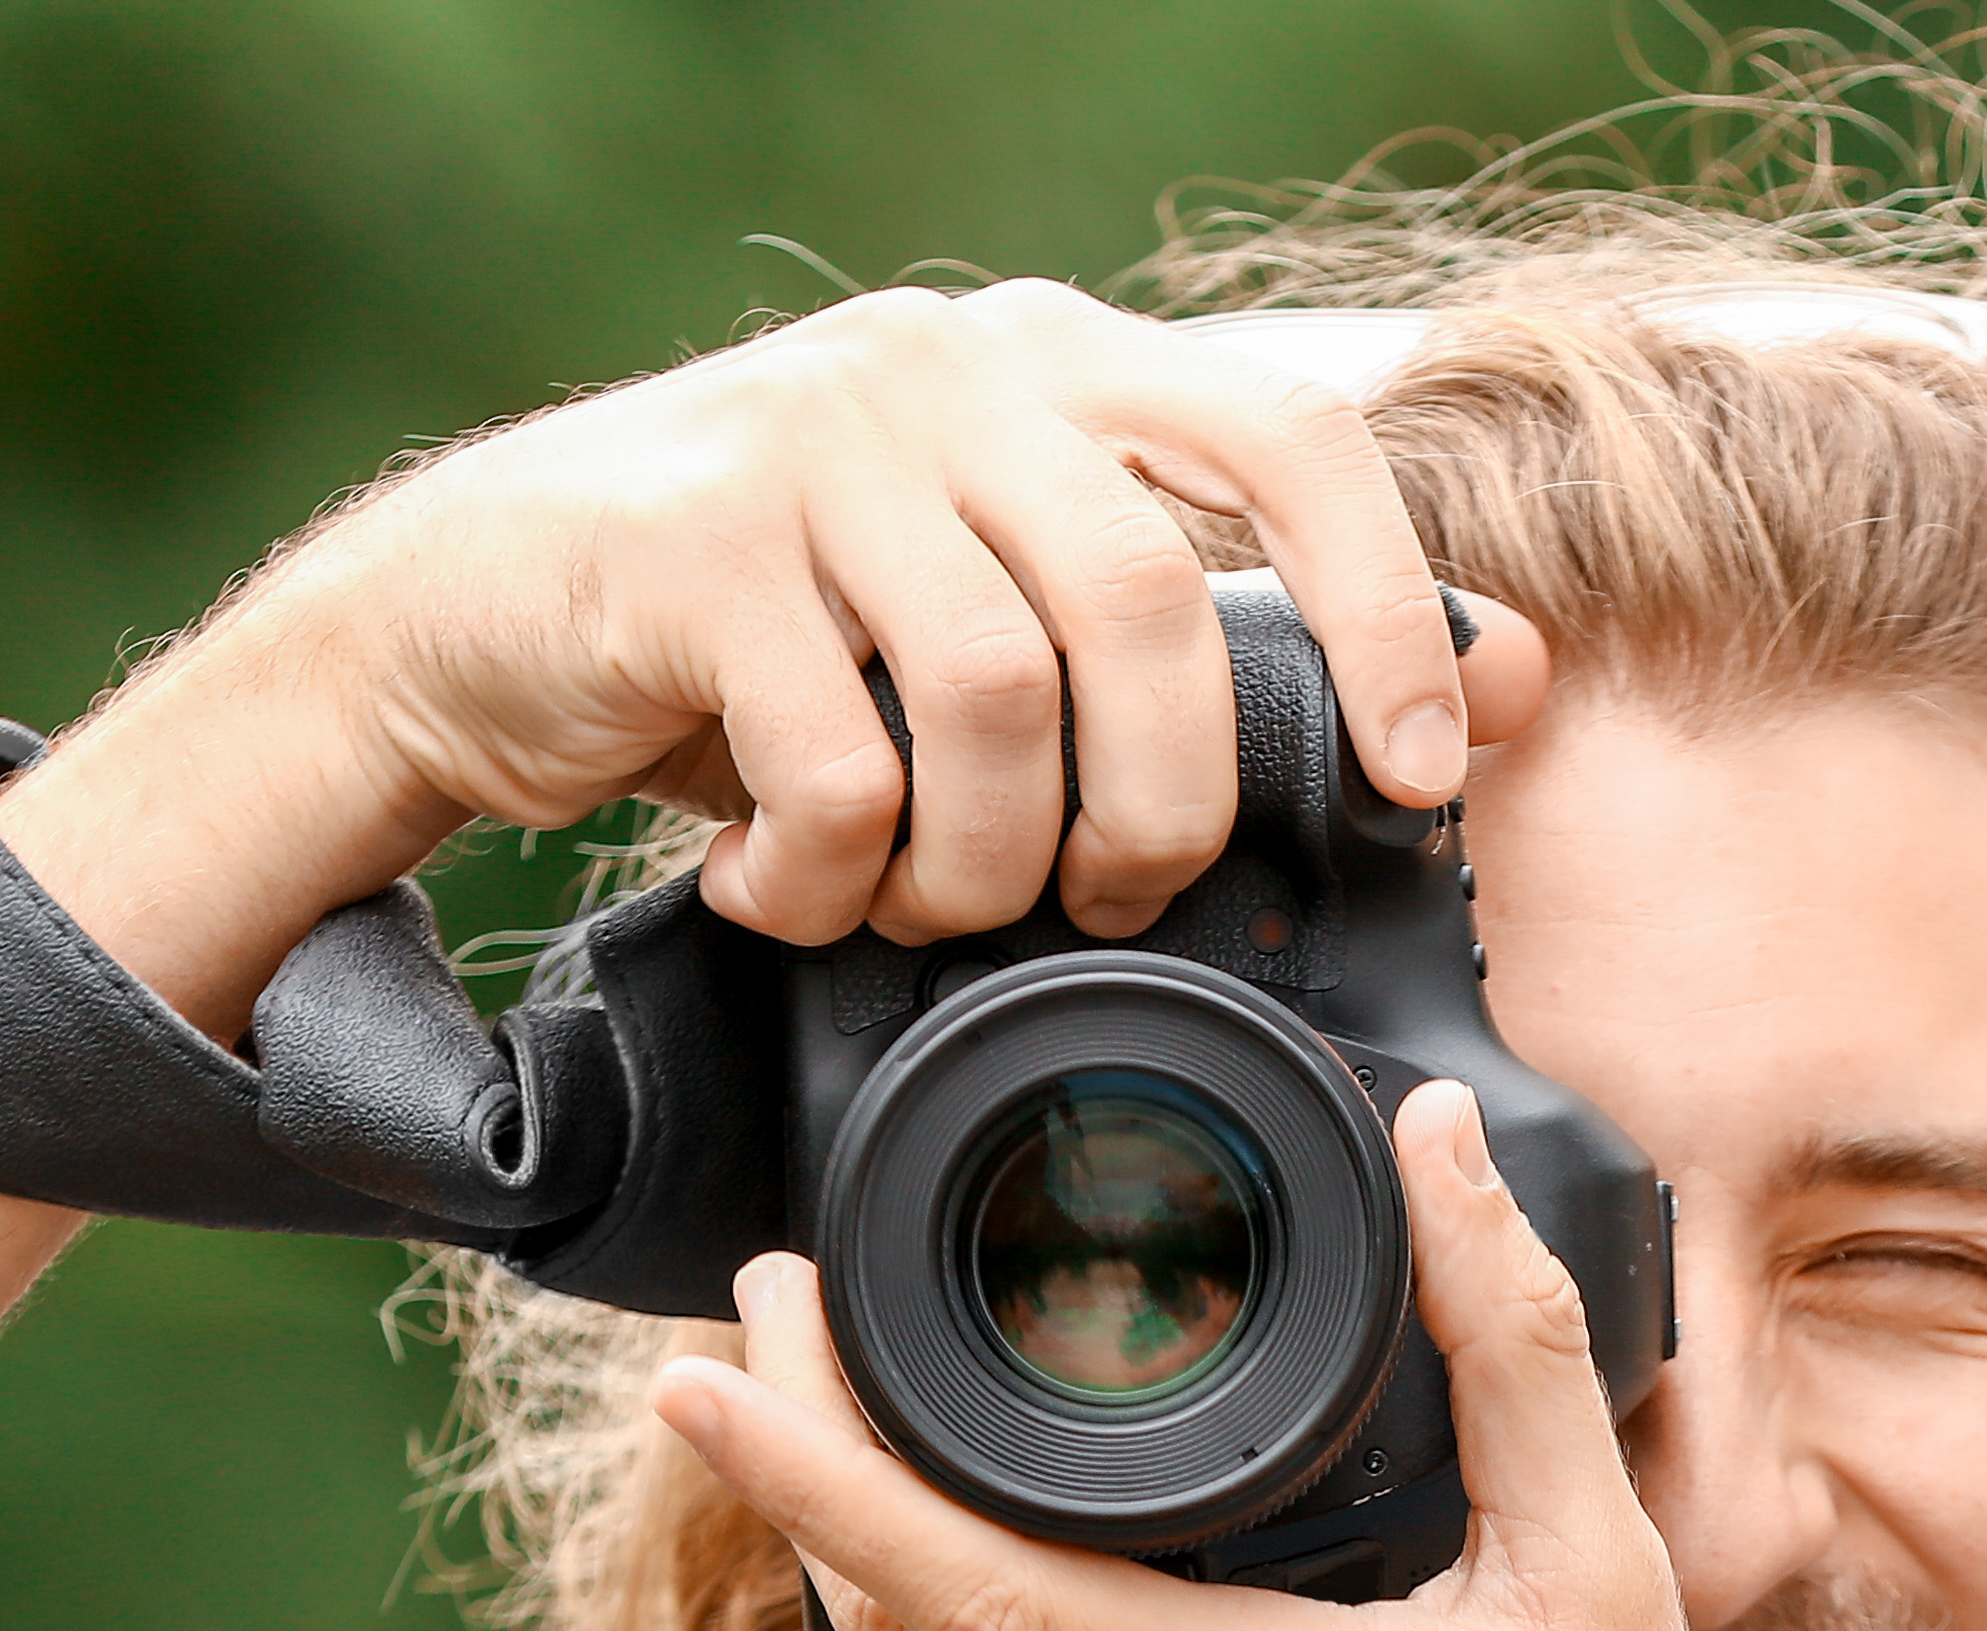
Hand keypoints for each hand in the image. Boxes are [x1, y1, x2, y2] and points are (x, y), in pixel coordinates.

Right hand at [64, 285, 1550, 969]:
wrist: (473, 618)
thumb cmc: (779, 642)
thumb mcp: (1009, 614)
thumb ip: (1219, 636)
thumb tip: (1512, 678)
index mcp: (1052, 365)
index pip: (1289, 442)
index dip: (1383, 612)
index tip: (1422, 773)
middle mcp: (944, 367)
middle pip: (1150, 601)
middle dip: (1160, 805)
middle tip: (1105, 904)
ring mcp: (810, 440)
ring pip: (997, 696)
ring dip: (982, 862)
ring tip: (922, 909)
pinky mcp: (686, 542)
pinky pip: (836, 764)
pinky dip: (832, 878)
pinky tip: (784, 892)